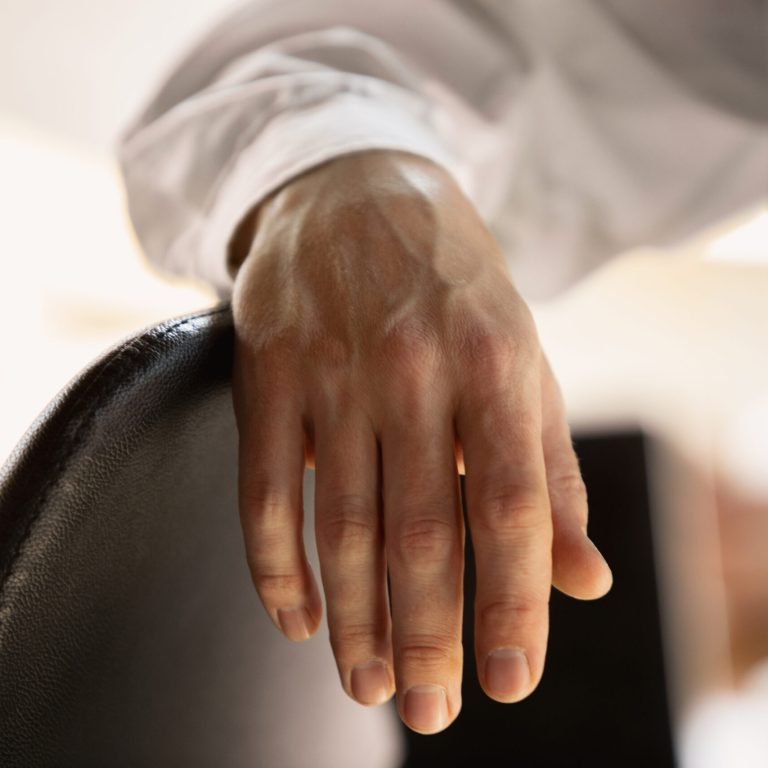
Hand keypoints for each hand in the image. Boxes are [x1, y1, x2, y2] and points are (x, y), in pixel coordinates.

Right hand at [231, 150, 611, 733]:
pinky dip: (274, 563)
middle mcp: (413, 367)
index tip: (508, 682)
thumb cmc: (453, 287)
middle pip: (421, 530)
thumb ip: (550, 469)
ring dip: (354, 617)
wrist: (356, 189)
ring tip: (369, 682)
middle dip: (428, 633)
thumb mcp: (521, 358)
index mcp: (495, 361)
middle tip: (431, 710)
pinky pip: (261, 485)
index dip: (513, 604)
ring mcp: (331, 367)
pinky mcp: (266, 368)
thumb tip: (583, 578)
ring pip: (340, 522)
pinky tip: (294, 617)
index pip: (512, 507)